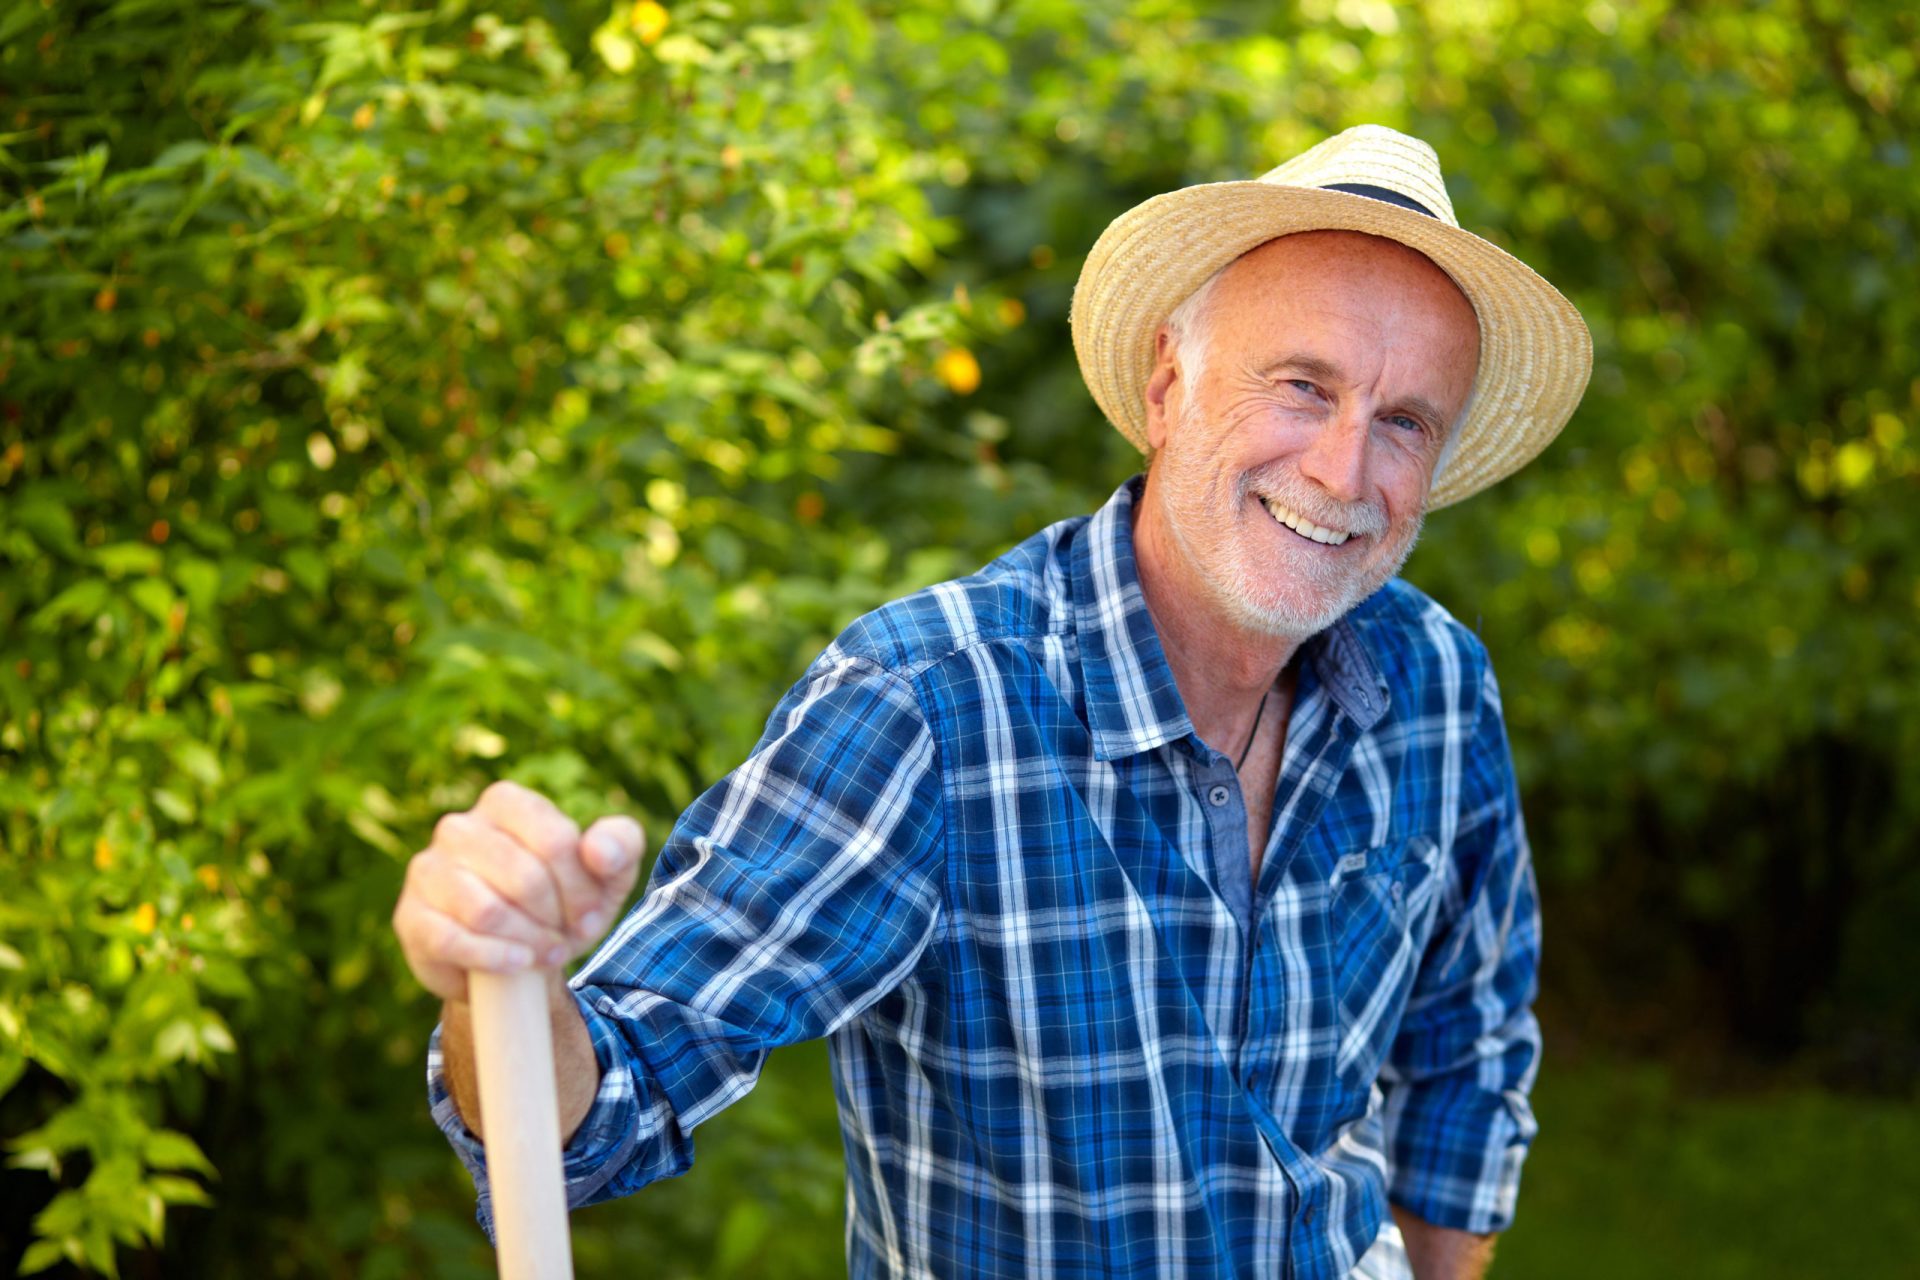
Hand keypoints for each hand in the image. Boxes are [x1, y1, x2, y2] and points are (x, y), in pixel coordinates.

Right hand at [393, 780, 645, 1002]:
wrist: (515, 956)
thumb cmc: (562, 902)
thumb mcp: (606, 873)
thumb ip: (620, 845)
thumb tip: (598, 852)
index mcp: (505, 802)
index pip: (555, 841)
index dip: (581, 889)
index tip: (591, 916)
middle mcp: (458, 827)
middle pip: (524, 877)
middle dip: (556, 918)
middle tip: (566, 939)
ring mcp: (427, 871)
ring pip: (486, 910)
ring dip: (528, 940)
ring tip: (544, 953)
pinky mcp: (411, 917)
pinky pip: (451, 939)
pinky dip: (493, 957)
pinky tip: (517, 963)